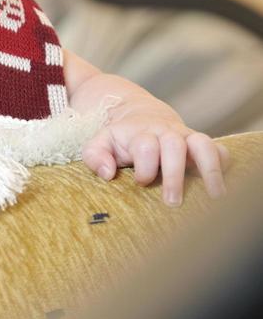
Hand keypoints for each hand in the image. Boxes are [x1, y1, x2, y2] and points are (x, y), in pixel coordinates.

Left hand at [81, 97, 228, 204]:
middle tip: (172, 202)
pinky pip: (219, 149)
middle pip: (175, 146)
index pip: (146, 145)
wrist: (142, 116)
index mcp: (141, 134)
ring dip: (210, 169)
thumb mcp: (99, 142)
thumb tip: (108, 174)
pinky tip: (223, 186)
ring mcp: (187, 137)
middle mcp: (166, 133)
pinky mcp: (200, 145)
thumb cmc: (120, 139)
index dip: (145, 165)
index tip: (141, 182)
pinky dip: (224, 164)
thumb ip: (95, 156)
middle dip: (174, 174)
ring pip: (203, 145)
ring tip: (215, 196)